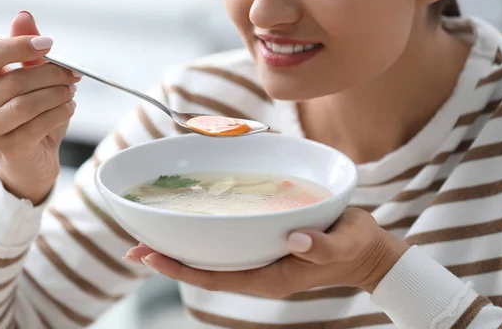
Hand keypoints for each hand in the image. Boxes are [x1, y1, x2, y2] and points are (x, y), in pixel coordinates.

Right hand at [0, 11, 81, 203]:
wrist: (31, 159)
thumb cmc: (30, 114)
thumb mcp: (30, 77)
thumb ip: (26, 47)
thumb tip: (24, 16)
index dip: (18, 46)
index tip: (50, 44)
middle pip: (15, 80)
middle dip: (52, 74)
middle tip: (73, 74)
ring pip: (27, 103)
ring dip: (58, 94)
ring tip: (71, 92)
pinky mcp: (7, 147)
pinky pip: (39, 124)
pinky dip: (60, 112)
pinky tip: (69, 108)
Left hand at [125, 208, 409, 297]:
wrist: (368, 252)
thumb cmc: (355, 248)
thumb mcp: (343, 245)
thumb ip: (321, 246)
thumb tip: (295, 240)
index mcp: (269, 278)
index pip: (215, 277)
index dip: (180, 268)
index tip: (149, 256)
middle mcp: (258, 271)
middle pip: (204, 269)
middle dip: (170, 258)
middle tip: (134, 245)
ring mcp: (260, 260)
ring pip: (212, 257)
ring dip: (182, 247)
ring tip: (151, 235)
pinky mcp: (265, 246)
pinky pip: (227, 244)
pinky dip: (204, 236)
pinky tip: (193, 223)